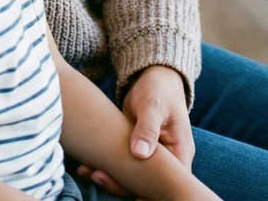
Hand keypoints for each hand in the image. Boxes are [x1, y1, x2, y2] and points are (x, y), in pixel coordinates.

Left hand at [78, 65, 193, 195]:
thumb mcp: (154, 105)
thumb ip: (148, 128)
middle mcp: (167, 162)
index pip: (169, 184)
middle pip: (147, 186)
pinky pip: (123, 167)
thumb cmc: (159, 89)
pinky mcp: (137, 154)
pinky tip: (87, 165)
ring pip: (132, 179)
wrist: (153, 78)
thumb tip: (140, 154)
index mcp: (180, 154)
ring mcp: (151, 160)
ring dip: (111, 179)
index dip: (150, 194)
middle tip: (98, 175)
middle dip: (122, 186)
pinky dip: (107, 168)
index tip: (130, 194)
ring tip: (88, 170)